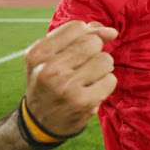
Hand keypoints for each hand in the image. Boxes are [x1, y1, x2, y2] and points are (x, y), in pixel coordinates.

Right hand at [23, 21, 117, 135]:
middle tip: (82, 67)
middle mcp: (49, 70)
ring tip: (87, 79)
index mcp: (38, 54)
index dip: (86, 35)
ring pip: (105, 59)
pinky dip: (106, 84)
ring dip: (102, 68)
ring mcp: (66, 87)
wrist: (41, 123)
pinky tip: (92, 91)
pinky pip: (111, 79)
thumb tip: (111, 32)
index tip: (78, 49)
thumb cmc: (51, 81)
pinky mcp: (83, 102)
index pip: (78, 27)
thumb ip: (80, 35)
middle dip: (94, 52)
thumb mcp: (52, 55)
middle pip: (93, 42)